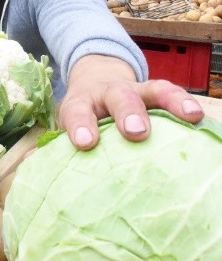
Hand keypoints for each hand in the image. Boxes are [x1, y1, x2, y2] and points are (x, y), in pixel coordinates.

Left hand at [57, 55, 204, 149]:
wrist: (93, 83)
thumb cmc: (82, 118)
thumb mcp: (68, 127)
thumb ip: (66, 148)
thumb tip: (63, 177)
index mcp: (80, 103)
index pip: (77, 112)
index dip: (80, 126)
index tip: (84, 143)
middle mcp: (107, 93)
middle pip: (118, 97)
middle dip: (128, 113)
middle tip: (136, 131)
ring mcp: (134, 91)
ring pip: (152, 90)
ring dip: (169, 102)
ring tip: (188, 116)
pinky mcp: (153, 92)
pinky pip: (171, 94)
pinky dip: (184, 103)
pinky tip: (197, 116)